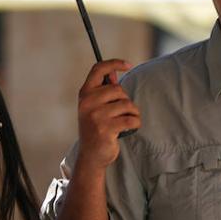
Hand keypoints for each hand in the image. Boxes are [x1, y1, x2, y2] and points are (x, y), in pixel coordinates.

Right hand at [75, 59, 140, 174]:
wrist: (91, 156)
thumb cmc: (96, 128)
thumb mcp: (94, 108)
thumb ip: (103, 91)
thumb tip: (114, 74)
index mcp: (84, 94)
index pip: (98, 69)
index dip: (114, 63)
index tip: (128, 64)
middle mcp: (88, 103)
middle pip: (118, 89)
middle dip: (125, 100)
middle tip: (121, 113)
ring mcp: (96, 116)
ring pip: (127, 104)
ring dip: (132, 113)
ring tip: (125, 122)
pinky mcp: (106, 129)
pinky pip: (131, 119)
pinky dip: (135, 123)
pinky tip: (129, 129)